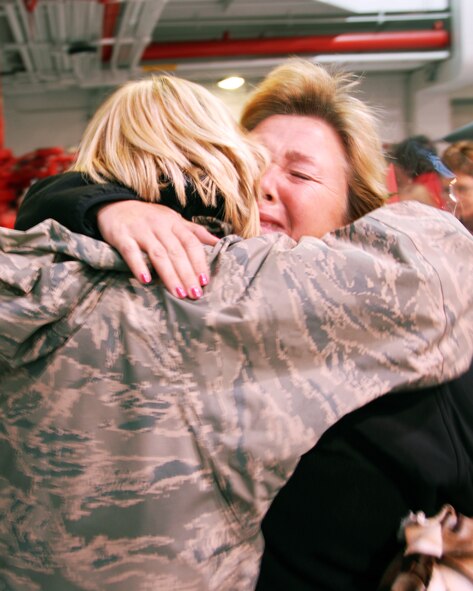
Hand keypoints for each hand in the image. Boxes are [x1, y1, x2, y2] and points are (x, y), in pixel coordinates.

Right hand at [97, 200, 218, 298]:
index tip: (205, 281)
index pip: (191, 243)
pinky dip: (138, 266)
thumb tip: (219, 242)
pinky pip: (131, 252)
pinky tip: (145, 280)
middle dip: (187, 274)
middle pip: (176, 252)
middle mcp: (159, 225)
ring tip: (178, 293)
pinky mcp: (121, 236)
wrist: (114, 205)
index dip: (199, 262)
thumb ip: (195, 231)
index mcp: (174, 223)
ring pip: (158, 254)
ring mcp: (140, 230)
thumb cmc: (149, 217)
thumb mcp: (173, 219)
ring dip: (169, 275)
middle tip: (194, 294)